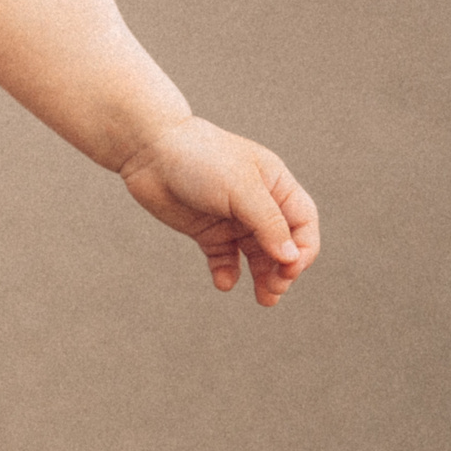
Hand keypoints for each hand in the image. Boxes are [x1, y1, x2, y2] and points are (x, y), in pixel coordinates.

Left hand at [117, 116, 318, 305]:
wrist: (147, 150)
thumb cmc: (199, 157)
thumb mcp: (240, 187)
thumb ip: (267, 223)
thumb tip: (291, 258)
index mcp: (275, 185)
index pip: (303, 224)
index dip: (303, 250)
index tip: (290, 269)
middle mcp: (257, 204)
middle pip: (283, 246)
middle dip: (283, 270)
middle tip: (274, 290)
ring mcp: (232, 219)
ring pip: (256, 257)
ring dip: (262, 278)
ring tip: (264, 299)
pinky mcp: (207, 231)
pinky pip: (224, 259)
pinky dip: (227, 273)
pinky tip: (224, 283)